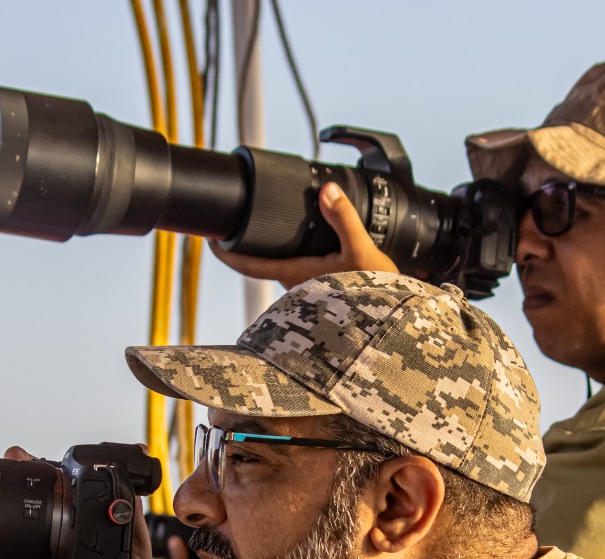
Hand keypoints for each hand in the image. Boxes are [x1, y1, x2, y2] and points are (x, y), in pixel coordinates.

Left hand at [209, 181, 398, 289]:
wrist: (395, 322)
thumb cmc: (378, 296)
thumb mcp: (363, 252)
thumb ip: (344, 219)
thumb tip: (327, 190)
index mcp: (296, 276)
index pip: (248, 266)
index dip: (225, 252)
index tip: (209, 236)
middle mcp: (296, 285)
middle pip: (259, 263)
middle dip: (244, 245)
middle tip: (231, 222)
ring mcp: (307, 289)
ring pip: (278, 265)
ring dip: (268, 249)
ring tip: (260, 225)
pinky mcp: (321, 289)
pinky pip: (297, 267)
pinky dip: (289, 253)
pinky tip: (300, 240)